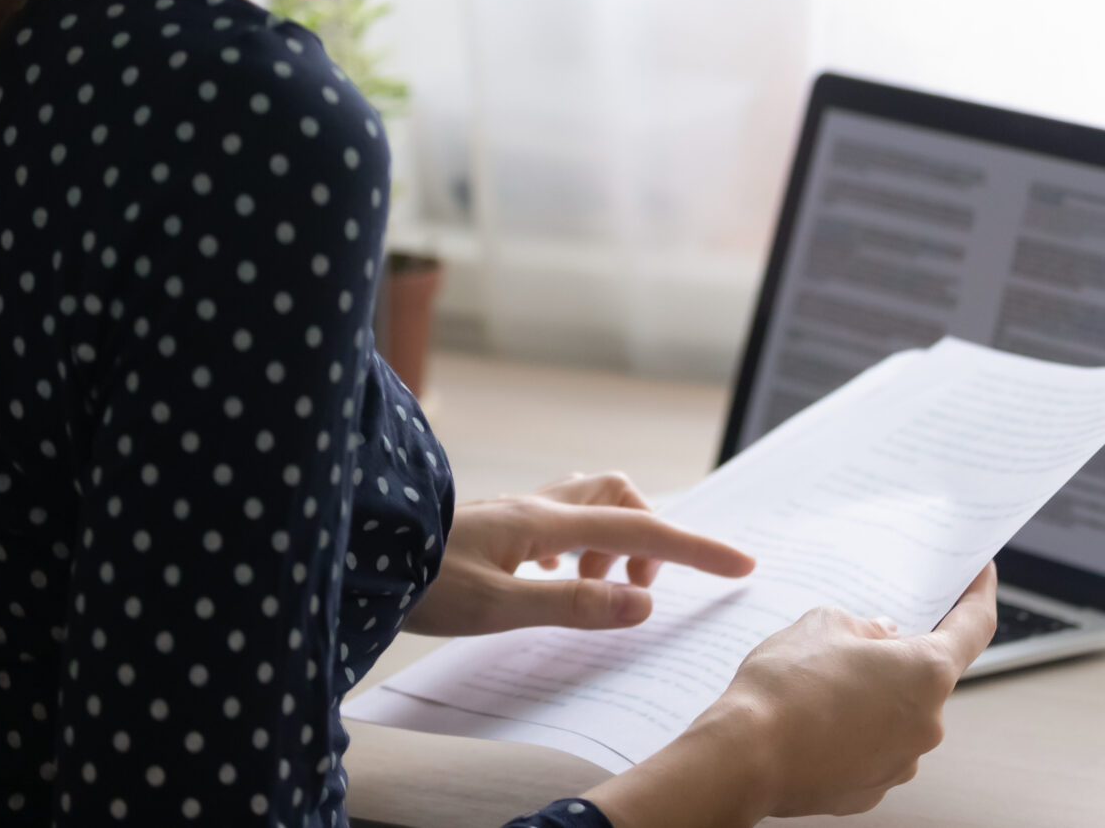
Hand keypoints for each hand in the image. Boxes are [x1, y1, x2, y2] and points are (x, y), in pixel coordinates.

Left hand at [404, 471, 754, 637]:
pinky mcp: (499, 525)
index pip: (641, 532)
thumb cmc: (423, 583)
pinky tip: (557, 579)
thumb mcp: (500, 606)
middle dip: (648, 538)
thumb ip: (573, 604)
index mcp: (547, 523)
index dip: (695, 550)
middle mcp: (539, 506)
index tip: (742, 566)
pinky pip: (560, 521)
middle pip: (621, 498)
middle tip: (635, 590)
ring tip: (591, 592)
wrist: (363, 554)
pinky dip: (578, 547)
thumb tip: (643, 602)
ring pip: (591, 504)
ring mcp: (517, 512)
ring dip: (610, 543)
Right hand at [586, 562, 999, 825]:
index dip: (978, 594)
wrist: (745, 756)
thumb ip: (864, 626)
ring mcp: (900, 762)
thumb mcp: (824, 624)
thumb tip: (880, 638)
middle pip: (927, 677)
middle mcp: (926, 723)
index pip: (974, 626)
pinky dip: (853, 732)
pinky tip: (815, 719)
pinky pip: (872, 748)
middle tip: (857, 639)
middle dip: (898, 656)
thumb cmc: (785, 687)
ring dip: (873, 697)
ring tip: (821, 683)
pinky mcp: (870, 789)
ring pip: (897, 715)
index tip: (981, 575)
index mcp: (926, 672)